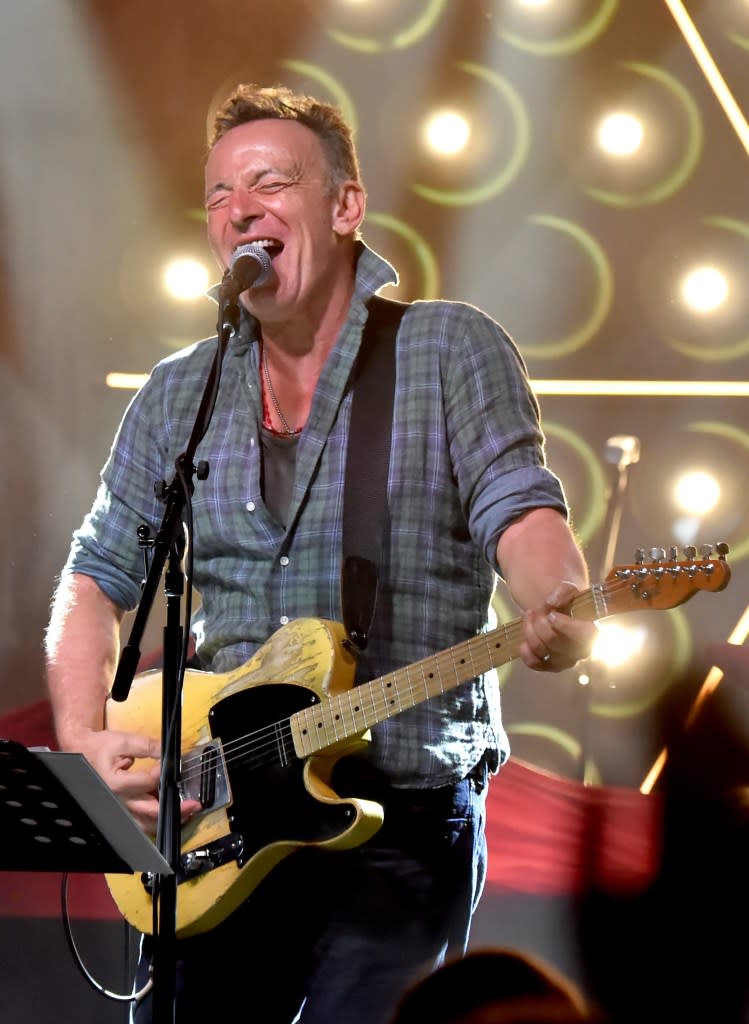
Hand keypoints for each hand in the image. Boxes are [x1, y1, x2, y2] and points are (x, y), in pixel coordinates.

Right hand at [74, 728, 200, 832]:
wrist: (81, 754)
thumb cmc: (99, 748)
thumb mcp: (122, 741)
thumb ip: (147, 746)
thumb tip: (168, 752)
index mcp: (115, 783)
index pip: (146, 782)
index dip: (164, 774)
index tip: (176, 768)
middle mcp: (117, 801)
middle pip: (149, 811)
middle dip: (174, 809)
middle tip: (192, 805)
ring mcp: (119, 808)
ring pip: (146, 823)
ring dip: (167, 818)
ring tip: (186, 811)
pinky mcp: (121, 810)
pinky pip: (141, 820)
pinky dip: (156, 818)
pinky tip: (170, 808)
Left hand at [519, 580, 596, 671]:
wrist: (559, 611)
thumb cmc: (568, 601)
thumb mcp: (568, 589)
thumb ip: (563, 591)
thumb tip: (552, 602)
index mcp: (591, 632)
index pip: (584, 635)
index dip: (566, 626)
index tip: (552, 614)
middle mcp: (580, 651)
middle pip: (554, 641)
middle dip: (540, 622)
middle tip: (538, 609)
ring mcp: (564, 661)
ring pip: (540, 650)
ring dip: (529, 629)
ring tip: (529, 615)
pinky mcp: (549, 666)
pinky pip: (534, 663)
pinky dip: (525, 651)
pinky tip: (524, 639)